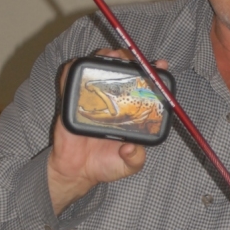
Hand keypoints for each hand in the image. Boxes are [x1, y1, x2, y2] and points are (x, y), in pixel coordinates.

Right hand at [47, 49, 167, 214]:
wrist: (76, 172)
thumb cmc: (105, 165)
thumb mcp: (128, 165)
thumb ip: (134, 158)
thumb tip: (130, 148)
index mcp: (130, 111)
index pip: (144, 86)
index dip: (153, 73)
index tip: (161, 65)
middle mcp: (114, 101)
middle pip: (121, 70)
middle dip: (127, 59)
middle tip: (129, 59)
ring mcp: (93, 99)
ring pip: (98, 68)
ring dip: (103, 58)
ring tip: (109, 57)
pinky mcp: (72, 101)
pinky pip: (69, 80)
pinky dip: (72, 70)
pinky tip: (79, 67)